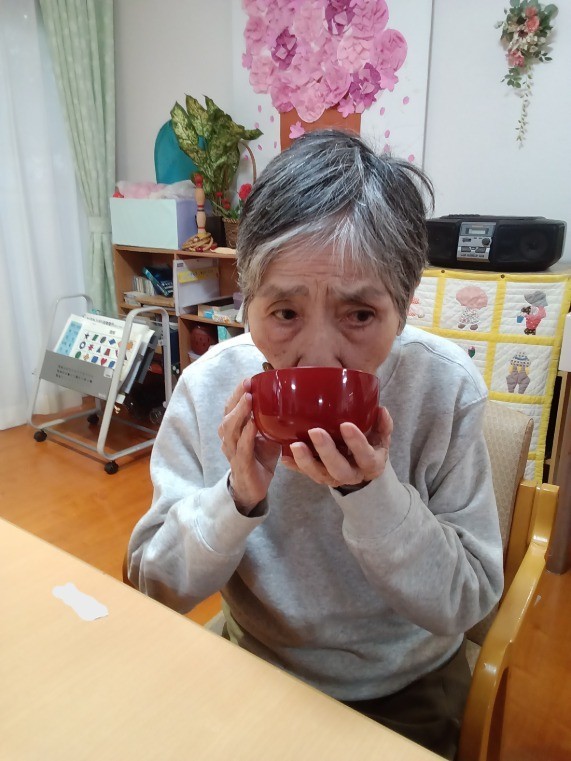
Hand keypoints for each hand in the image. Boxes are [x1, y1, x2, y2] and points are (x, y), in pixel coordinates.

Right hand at [218, 379, 281, 513]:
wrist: (253, 487)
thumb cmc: (259, 458)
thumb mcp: (266, 435)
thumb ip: (271, 419)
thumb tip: (291, 400)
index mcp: (234, 428)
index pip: (231, 407)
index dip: (237, 393)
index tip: (248, 379)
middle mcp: (229, 438)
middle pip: (228, 415)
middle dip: (237, 399)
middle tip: (248, 386)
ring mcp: (233, 451)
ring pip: (231, 430)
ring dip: (240, 414)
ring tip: (249, 400)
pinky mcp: (241, 464)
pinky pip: (242, 448)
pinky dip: (247, 436)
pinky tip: (253, 426)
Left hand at [281, 407, 392, 489]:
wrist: (363, 471)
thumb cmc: (371, 446)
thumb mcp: (382, 437)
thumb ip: (383, 425)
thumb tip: (380, 410)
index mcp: (371, 463)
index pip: (365, 455)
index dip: (356, 443)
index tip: (345, 425)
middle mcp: (352, 474)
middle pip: (339, 469)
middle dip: (326, 451)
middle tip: (315, 431)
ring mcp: (334, 478)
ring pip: (320, 475)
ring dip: (306, 461)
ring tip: (295, 445)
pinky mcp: (320, 477)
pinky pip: (306, 474)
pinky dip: (295, 466)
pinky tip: (285, 457)